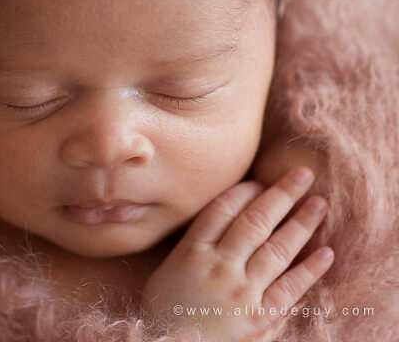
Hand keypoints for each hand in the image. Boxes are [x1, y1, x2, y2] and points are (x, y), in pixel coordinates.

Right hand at [141, 166, 333, 341]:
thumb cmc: (164, 311)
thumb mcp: (168, 270)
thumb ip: (193, 245)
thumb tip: (221, 220)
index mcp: (192, 252)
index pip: (223, 210)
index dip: (245, 192)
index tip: (261, 180)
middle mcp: (219, 266)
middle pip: (255, 221)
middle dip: (281, 194)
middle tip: (303, 174)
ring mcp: (241, 290)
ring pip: (277, 249)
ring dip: (301, 223)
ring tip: (319, 204)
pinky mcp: (259, 317)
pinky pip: (289, 288)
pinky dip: (309, 270)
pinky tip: (326, 253)